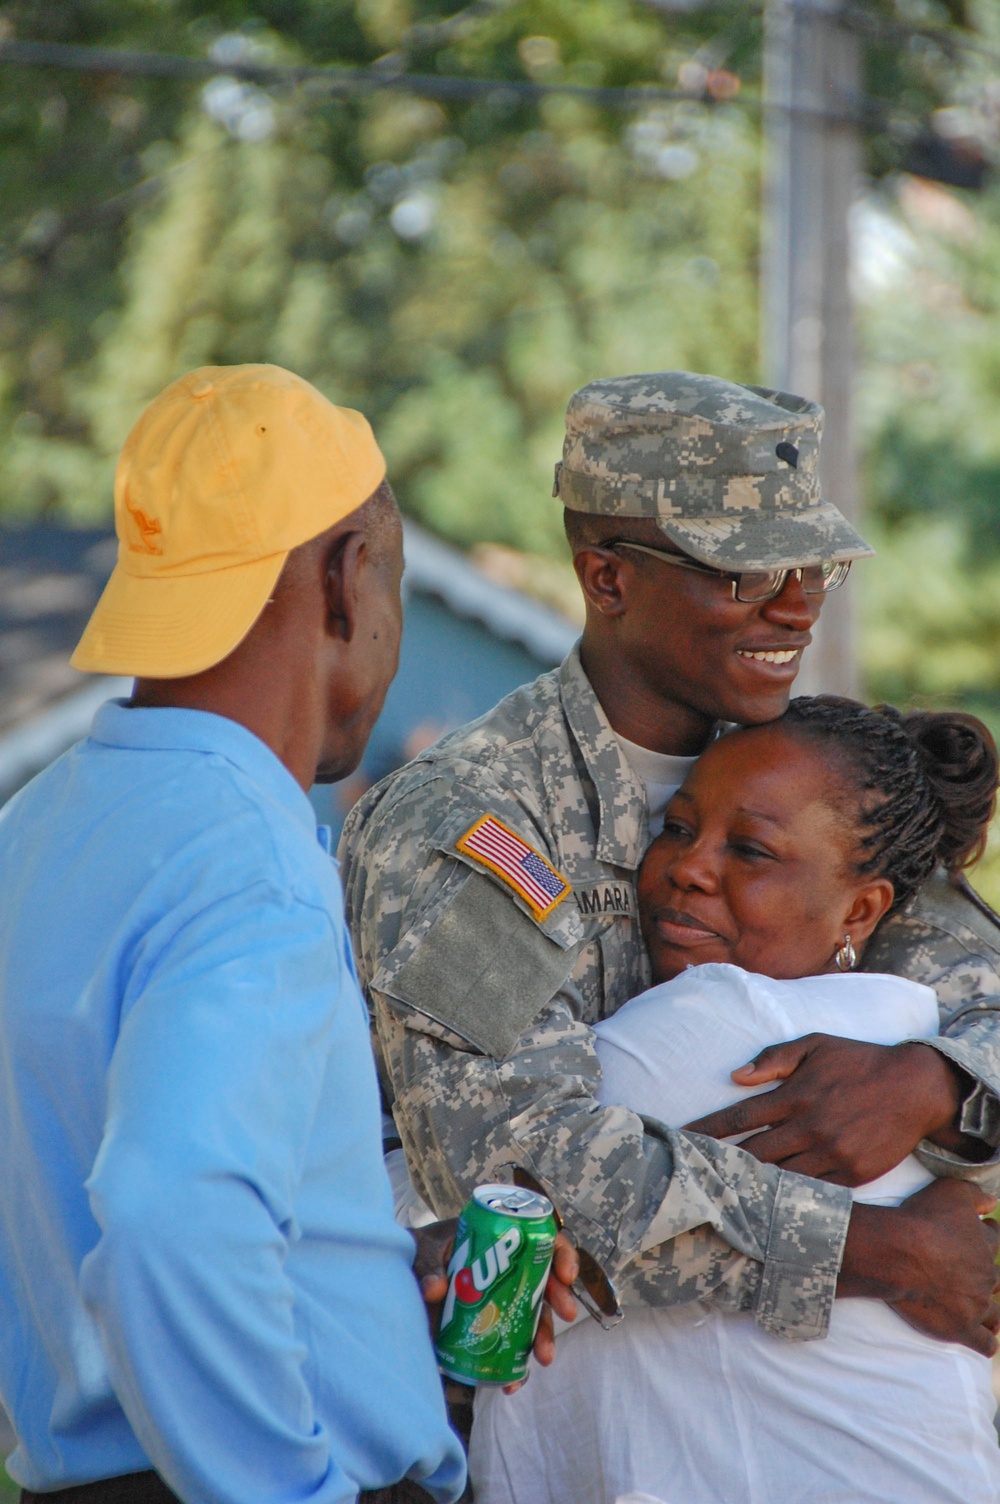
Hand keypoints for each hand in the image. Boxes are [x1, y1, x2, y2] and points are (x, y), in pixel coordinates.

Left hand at [412, 1221, 578, 1384]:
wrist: (402, 1275)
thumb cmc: (420, 1252)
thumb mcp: (423, 1250)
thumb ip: (428, 1267)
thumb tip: (436, 1290)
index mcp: (501, 1241)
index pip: (541, 1240)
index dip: (561, 1254)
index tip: (565, 1274)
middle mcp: (509, 1271)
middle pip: (545, 1281)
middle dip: (560, 1299)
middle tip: (568, 1314)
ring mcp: (502, 1301)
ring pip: (533, 1318)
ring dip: (542, 1338)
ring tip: (543, 1358)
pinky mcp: (491, 1328)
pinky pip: (511, 1347)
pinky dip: (515, 1367)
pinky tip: (512, 1382)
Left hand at [685, 1035, 966, 1186]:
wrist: (916, 1088)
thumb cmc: (859, 1060)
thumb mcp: (815, 1045)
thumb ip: (774, 1058)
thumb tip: (735, 1076)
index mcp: (796, 1095)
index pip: (740, 1117)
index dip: (708, 1130)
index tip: (682, 1140)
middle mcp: (810, 1127)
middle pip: (754, 1154)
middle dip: (722, 1164)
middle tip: (693, 1174)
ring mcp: (832, 1154)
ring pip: (780, 1177)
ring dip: (752, 1184)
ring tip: (721, 1193)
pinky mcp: (851, 1175)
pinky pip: (811, 1191)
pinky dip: (789, 1197)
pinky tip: (767, 1203)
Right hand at [840, 1179, 999, 1355]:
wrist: (899, 1252)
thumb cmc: (923, 1218)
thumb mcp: (952, 1191)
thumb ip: (977, 1194)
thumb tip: (993, 1201)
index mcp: (986, 1244)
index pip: (995, 1239)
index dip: (986, 1235)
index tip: (976, 1234)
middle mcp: (987, 1275)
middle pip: (995, 1279)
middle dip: (986, 1276)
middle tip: (968, 1273)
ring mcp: (976, 1305)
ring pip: (995, 1315)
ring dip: (990, 1313)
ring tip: (980, 1311)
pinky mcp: (962, 1328)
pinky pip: (985, 1343)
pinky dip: (986, 1342)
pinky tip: (983, 1340)